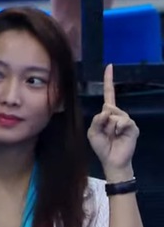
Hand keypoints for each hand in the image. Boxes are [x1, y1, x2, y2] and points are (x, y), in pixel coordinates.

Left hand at [87, 64, 138, 181]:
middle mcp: (118, 114)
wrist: (112, 160)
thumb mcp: (92, 132)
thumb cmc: (101, 146)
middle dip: (103, 120)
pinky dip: (118, 128)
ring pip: (115, 114)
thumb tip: (107, 111)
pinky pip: (123, 121)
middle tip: (106, 133)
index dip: (109, 81)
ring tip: (112, 135)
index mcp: (107, 114)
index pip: (109, 94)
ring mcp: (126, 120)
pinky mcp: (133, 126)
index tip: (109, 66)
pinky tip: (119, 135)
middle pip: (109, 107)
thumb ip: (96, 120)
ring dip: (110, 126)